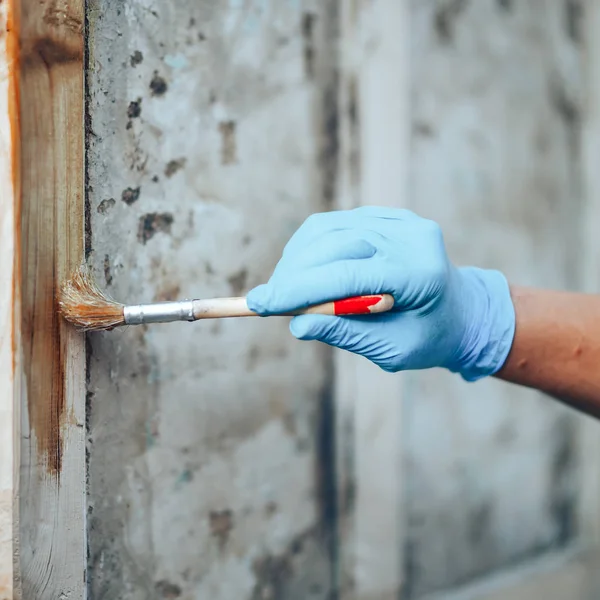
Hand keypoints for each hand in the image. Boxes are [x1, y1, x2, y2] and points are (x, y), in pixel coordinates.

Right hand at [247, 207, 514, 380]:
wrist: (463, 311)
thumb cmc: (429, 337)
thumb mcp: (391, 350)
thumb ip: (345, 333)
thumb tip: (296, 325)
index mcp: (420, 274)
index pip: (346, 275)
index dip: (298, 290)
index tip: (260, 304)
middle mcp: (411, 237)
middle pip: (333, 245)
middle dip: (292, 274)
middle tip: (266, 301)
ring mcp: (400, 220)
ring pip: (328, 230)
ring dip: (296, 259)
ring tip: (283, 289)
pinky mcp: (387, 216)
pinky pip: (335, 224)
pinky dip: (310, 247)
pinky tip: (303, 270)